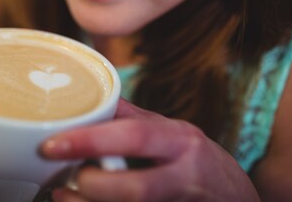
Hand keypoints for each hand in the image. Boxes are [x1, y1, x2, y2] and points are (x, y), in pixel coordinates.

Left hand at [40, 99, 259, 201]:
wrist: (239, 201)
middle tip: (62, 179)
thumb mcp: (176, 134)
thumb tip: (96, 100)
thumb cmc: (202, 163)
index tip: (52, 145)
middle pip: (134, 188)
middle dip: (92, 186)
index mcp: (181, 140)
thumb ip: (137, 120)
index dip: (91, 141)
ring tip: (63, 195)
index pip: (135, 136)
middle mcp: (184, 175)